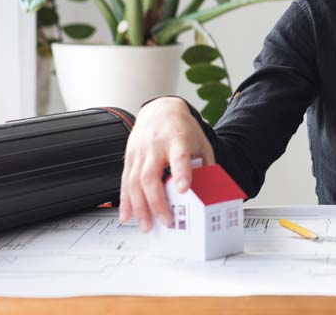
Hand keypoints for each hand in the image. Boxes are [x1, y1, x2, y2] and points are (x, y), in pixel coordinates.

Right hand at [118, 96, 214, 232]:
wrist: (161, 110)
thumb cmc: (182, 127)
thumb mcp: (200, 141)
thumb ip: (205, 164)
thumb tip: (211, 190)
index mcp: (177, 139)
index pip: (179, 157)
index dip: (181, 173)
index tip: (184, 189)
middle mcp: (156, 146)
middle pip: (151, 176)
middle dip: (157, 202)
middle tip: (166, 221)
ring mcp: (140, 152)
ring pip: (134, 182)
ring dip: (139, 207)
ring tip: (146, 225)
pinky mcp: (129, 158)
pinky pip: (124, 181)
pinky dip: (125, 201)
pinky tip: (127, 216)